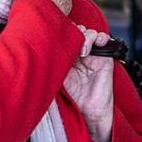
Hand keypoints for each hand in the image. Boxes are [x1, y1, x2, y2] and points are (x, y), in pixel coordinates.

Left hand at [63, 25, 113, 141]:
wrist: (88, 111)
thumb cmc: (73, 97)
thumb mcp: (57, 77)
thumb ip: (52, 63)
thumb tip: (37, 52)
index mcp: (66, 56)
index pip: (64, 36)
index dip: (61, 32)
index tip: (57, 35)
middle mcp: (79, 53)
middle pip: (76, 30)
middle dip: (74, 31)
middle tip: (71, 43)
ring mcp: (92, 54)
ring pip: (89, 32)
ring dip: (86, 36)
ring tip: (83, 51)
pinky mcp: (104, 57)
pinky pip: (104, 39)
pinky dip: (100, 37)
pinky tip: (96, 44)